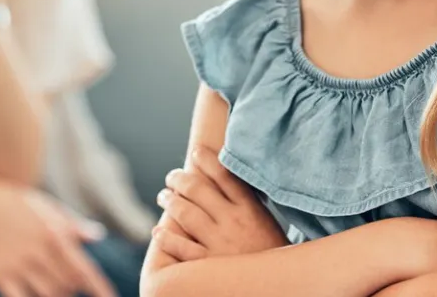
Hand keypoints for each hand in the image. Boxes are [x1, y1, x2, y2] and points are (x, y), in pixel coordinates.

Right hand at [0, 173, 116, 296]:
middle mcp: (39, 251)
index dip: (100, 288)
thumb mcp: (44, 205)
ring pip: (49, 294)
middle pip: (68, 284)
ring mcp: (18, 264)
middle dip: (77, 288)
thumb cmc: (8, 199)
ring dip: (59, 295)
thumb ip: (71, 224)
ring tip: (59, 289)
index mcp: (54, 233)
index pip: (85, 269)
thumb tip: (97, 236)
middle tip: (77, 286)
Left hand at [153, 146, 286, 261]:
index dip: (207, 160)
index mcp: (250, 209)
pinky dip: (166, 238)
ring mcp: (220, 243)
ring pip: (186, 213)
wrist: (278, 285)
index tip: (196, 153)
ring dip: (170, 202)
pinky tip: (158, 232)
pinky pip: (181, 247)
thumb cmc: (271, 254)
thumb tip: (228, 181)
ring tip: (163, 196)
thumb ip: (248, 203)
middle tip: (171, 177)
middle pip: (198, 190)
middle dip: (179, 179)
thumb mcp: (266, 223)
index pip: (225, 175)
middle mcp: (234, 222)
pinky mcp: (209, 265)